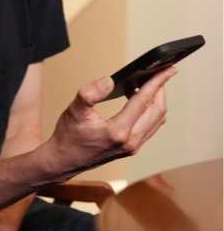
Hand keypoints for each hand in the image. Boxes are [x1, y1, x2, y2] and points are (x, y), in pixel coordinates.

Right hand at [44, 65, 175, 180]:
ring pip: (156, 120)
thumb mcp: (75, 110)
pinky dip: (150, 111)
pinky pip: (149, 127)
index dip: (157, 83)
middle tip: (161, 72)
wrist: (63, 161)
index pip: (144, 101)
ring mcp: (132, 147)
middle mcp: (130, 141)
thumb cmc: (68, 136)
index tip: (168, 69)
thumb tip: (109, 80)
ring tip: (151, 83)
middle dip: (161, 90)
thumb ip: (91, 93)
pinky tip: (138, 100)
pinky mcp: (130, 148)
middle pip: (157, 111)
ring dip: (157, 101)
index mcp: (119, 131)